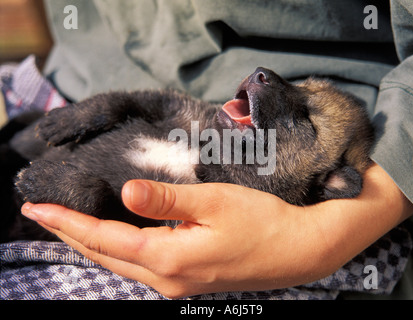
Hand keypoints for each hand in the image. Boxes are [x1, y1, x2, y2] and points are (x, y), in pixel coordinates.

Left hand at [21, 163, 412, 297]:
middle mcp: (166, 278)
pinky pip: (139, 265)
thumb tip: (126, 193)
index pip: (103, 238)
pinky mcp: (188, 279)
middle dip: (70, 234)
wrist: (297, 251)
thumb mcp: (214, 202)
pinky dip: (116, 249)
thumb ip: (166, 200)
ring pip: (120, 263)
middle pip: (105, 255)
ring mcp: (176, 284)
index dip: (67, 222)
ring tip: (68, 224)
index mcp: (168, 258)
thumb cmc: (260, 222)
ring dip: (91, 242)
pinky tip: (112, 238)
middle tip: (41, 214)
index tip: (37, 208)